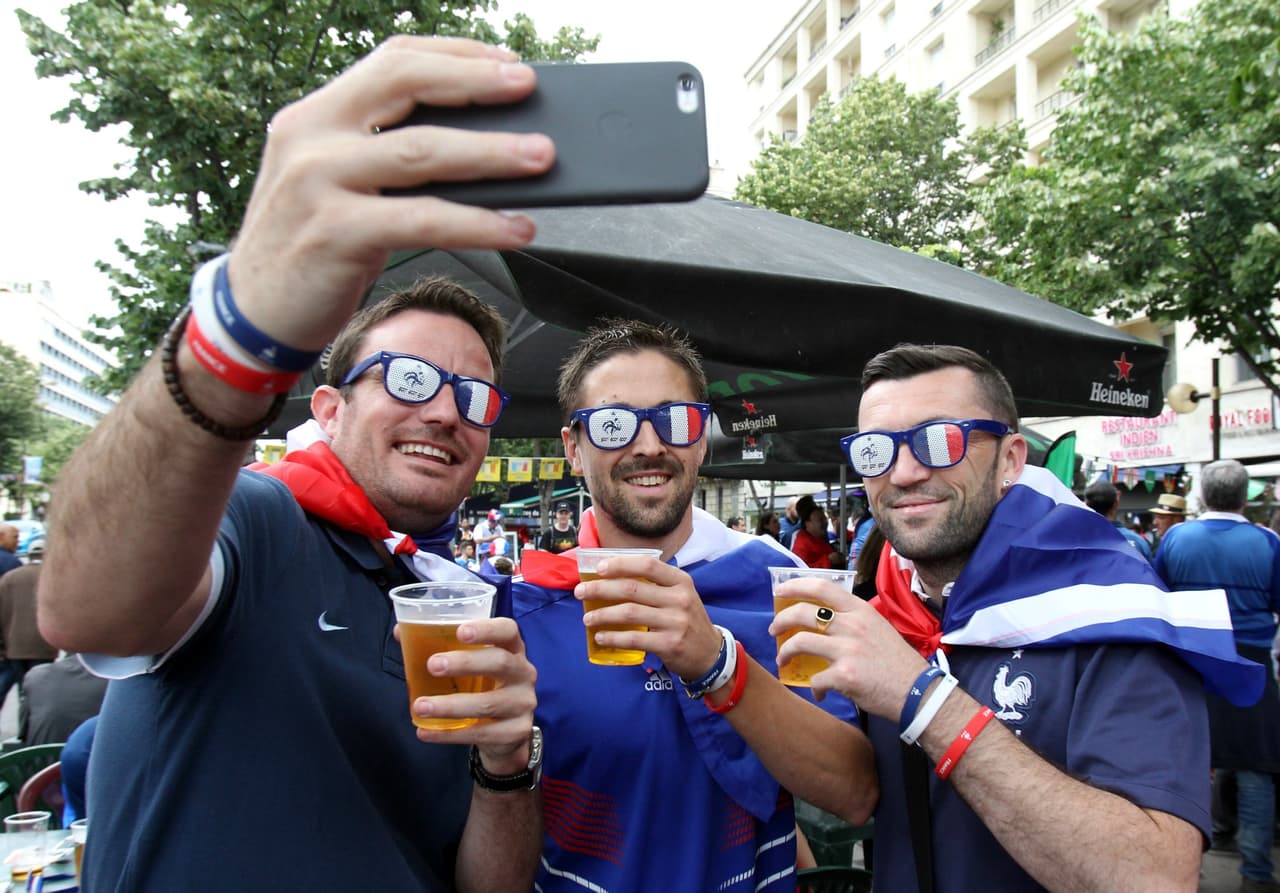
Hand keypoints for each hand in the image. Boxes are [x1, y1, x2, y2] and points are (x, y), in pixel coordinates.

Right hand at [227, 36, 555, 355]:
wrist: (253, 311)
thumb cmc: (308, 243)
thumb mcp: (334, 181)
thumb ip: (384, 153)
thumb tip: (480, 143)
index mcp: (315, 113)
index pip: (392, 60)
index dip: (454, 54)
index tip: (505, 61)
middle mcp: (312, 136)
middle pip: (406, 85)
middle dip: (475, 82)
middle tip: (527, 87)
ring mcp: (319, 182)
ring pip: (422, 152)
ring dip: (492, 153)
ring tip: (541, 157)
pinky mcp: (335, 233)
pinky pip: (423, 219)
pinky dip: (478, 223)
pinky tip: (515, 228)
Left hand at [404, 616, 537, 774]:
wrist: (508, 732)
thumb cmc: (484, 686)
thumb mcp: (471, 664)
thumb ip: (441, 647)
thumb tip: (401, 632)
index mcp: (513, 649)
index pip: (508, 630)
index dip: (486, 629)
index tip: (460, 631)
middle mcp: (523, 673)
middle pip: (500, 663)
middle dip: (465, 663)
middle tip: (432, 665)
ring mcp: (522, 704)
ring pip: (487, 704)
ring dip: (450, 705)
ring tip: (420, 706)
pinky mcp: (515, 732)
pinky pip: (480, 733)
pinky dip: (449, 734)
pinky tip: (425, 731)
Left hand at [576, 555, 721, 680]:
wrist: (710, 653)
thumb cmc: (687, 619)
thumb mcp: (680, 595)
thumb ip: (655, 585)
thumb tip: (612, 578)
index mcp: (680, 581)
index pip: (648, 565)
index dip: (620, 564)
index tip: (598, 568)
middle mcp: (679, 598)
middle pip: (632, 589)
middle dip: (600, 589)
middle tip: (581, 592)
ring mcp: (675, 622)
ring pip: (629, 613)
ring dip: (602, 615)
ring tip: (587, 619)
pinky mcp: (669, 644)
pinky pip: (633, 638)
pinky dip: (613, 637)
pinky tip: (601, 637)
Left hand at [770, 579, 928, 717]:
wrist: (918, 692)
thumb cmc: (897, 662)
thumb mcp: (878, 628)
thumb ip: (853, 621)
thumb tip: (823, 623)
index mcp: (860, 611)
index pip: (821, 588)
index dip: (795, 586)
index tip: (780, 592)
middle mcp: (852, 625)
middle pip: (802, 613)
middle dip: (780, 620)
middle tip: (774, 630)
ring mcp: (847, 650)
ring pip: (799, 642)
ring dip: (785, 653)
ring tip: (783, 659)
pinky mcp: (844, 675)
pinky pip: (815, 679)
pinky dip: (814, 688)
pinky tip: (819, 693)